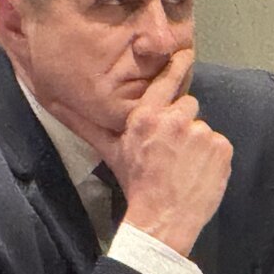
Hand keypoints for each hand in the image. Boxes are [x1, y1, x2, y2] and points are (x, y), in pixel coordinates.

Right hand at [49, 49, 232, 255]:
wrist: (161, 220)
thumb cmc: (135, 185)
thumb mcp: (110, 151)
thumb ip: (86, 124)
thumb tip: (53, 103)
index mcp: (146, 117)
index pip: (166, 81)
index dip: (176, 66)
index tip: (185, 53)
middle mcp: (174, 119)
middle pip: (187, 106)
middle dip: (182, 123)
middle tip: (172, 150)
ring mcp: (200, 133)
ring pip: (202, 128)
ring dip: (197, 143)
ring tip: (184, 166)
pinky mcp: (220, 148)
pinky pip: (219, 144)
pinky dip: (213, 157)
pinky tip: (199, 173)